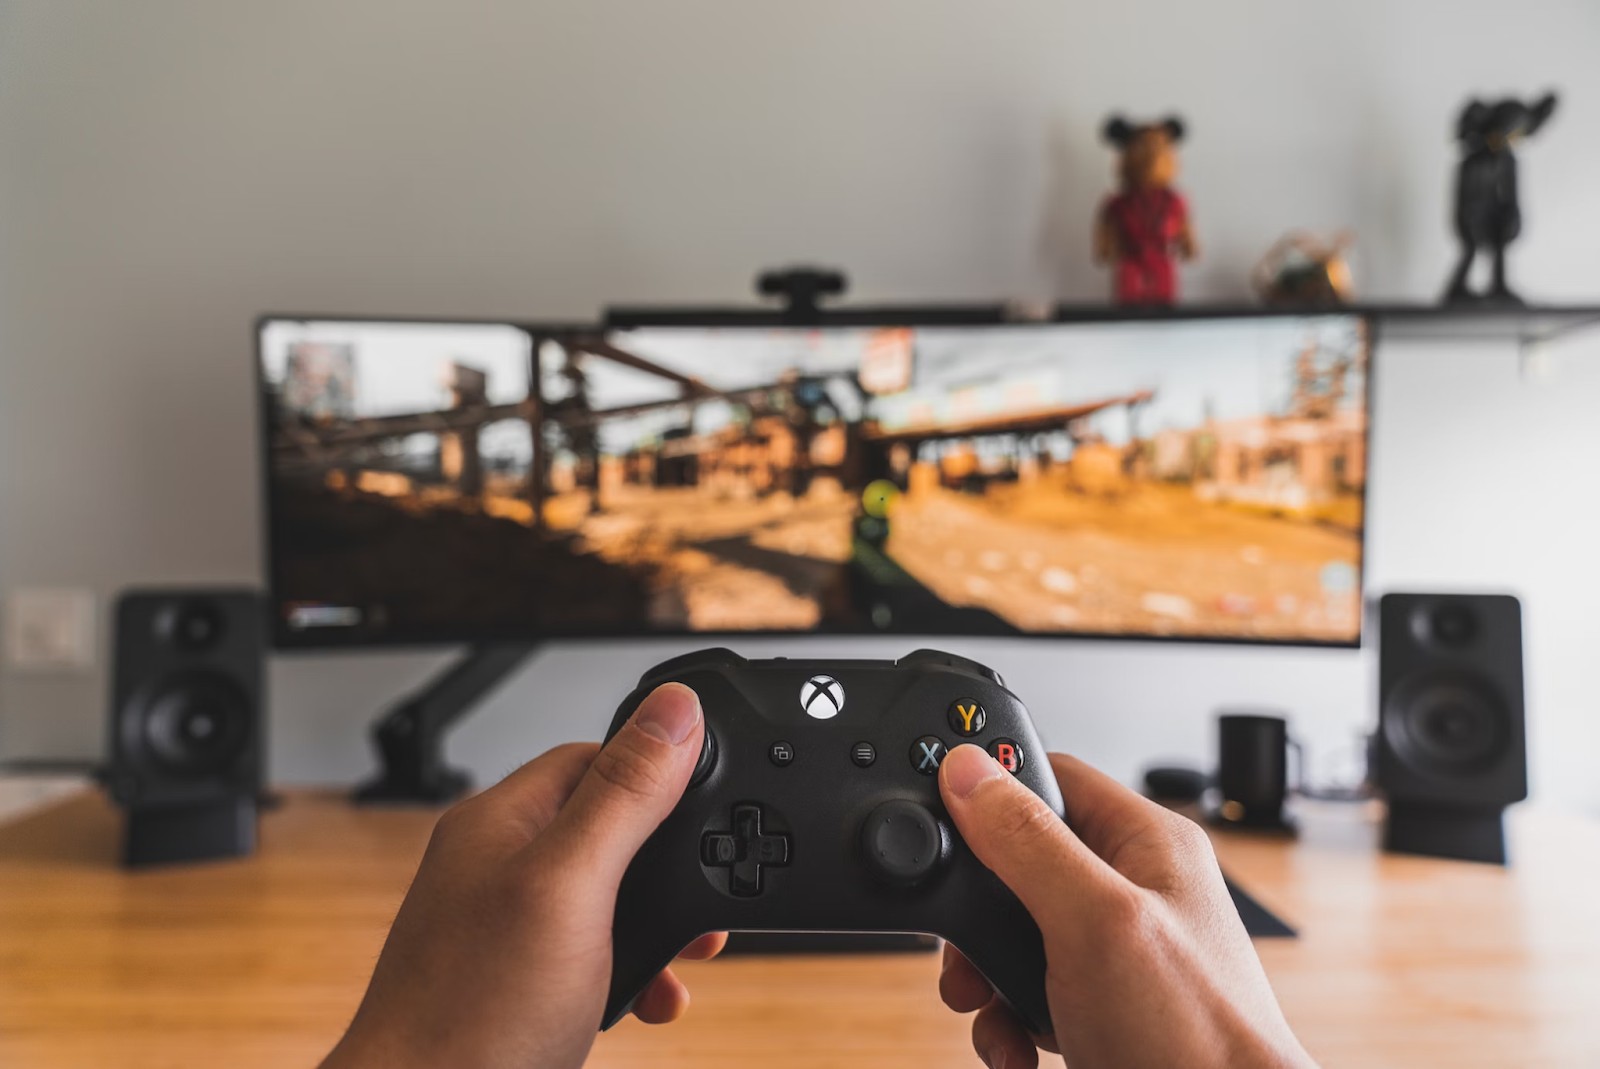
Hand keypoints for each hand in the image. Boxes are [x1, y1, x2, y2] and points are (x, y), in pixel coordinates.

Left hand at [322, 683, 724, 1068]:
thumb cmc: (472, 1012)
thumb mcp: (571, 885)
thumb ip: (625, 795)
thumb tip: (674, 708)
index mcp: (500, 821)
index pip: (593, 755)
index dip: (658, 769)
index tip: (710, 796)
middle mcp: (499, 866)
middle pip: (609, 826)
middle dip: (669, 861)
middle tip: (707, 896)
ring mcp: (506, 927)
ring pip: (608, 896)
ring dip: (658, 924)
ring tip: (686, 957)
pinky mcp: (521, 983)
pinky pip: (595, 955)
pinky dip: (634, 973)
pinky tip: (647, 999)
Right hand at [936, 746, 1316, 1068]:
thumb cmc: (1198, 1038)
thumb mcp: (1095, 922)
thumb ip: (1028, 842)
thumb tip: (969, 770)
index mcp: (1146, 843)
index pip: (1051, 776)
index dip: (990, 792)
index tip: (940, 820)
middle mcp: (1133, 888)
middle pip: (1017, 860)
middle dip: (977, 912)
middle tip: (962, 948)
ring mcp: (1116, 949)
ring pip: (1013, 933)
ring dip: (985, 977)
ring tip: (986, 1008)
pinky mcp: (1099, 1002)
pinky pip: (1026, 991)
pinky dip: (1005, 1021)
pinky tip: (1015, 1046)